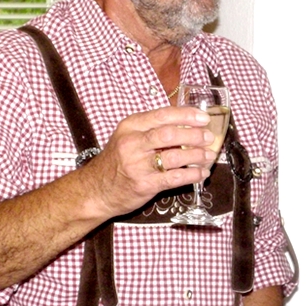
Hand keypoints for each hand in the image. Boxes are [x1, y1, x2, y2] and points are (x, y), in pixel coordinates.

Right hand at [83, 106, 217, 218]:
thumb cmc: (117, 162)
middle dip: (195, 135)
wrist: (96, 190)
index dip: (187, 115)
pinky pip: (175, 178)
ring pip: (175, 156)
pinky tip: (202, 173)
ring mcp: (138, 165)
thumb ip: (152, 130)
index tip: (204, 118)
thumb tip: (187, 125)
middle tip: (209, 138)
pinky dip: (193, 175)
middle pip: (170, 134)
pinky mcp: (145, 185)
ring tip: (209, 156)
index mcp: (130, 126)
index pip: (163, 115)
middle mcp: (133, 143)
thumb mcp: (127, 137)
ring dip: (197, 155)